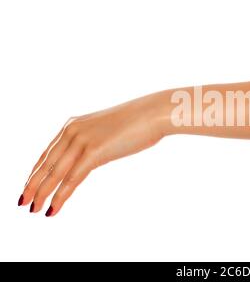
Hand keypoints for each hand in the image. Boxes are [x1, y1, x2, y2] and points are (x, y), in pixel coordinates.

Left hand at [18, 93, 166, 215]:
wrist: (153, 113)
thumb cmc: (137, 122)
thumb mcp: (108, 131)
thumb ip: (95, 141)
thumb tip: (93, 154)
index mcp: (73, 125)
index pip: (47, 153)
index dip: (36, 171)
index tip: (29, 185)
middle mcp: (72, 131)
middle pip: (45, 164)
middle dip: (33, 185)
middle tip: (23, 202)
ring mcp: (82, 140)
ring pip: (54, 173)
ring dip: (41, 193)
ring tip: (33, 209)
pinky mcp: (94, 151)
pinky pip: (72, 179)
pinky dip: (61, 195)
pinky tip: (53, 208)